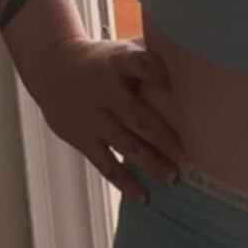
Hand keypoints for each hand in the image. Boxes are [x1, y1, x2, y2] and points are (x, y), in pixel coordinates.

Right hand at [26, 36, 185, 205]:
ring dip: (150, 162)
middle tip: (188, 155)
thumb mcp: (121, 50)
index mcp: (117, 63)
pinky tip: (143, 196)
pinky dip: (125, 181)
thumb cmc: (101, 60)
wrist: (51, 68)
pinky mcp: (82, 138)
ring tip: (173, 177)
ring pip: (124, 143)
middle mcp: (104, 91)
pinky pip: (105, 163)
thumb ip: (152, 55)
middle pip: (136, 115)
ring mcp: (92, 117)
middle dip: (163, 136)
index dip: (156, 72)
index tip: (175, 84)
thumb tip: (195, 56)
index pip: (138, 64)